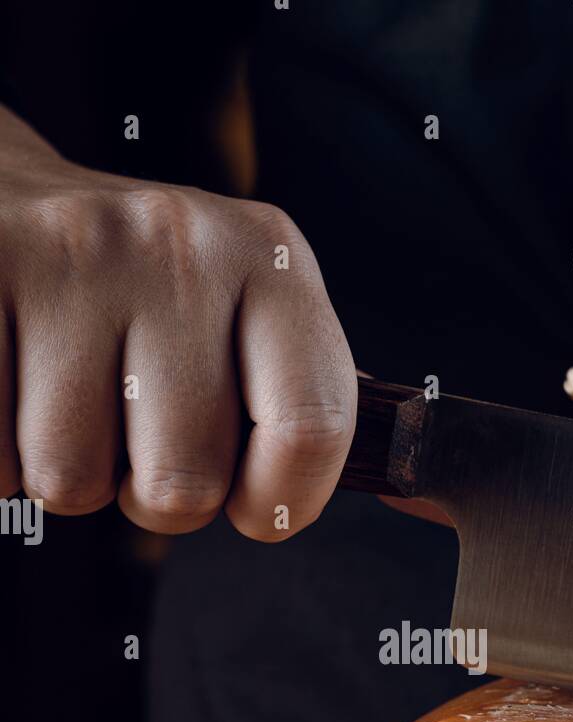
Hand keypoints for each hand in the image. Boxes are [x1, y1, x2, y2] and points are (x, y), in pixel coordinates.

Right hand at [0, 105, 356, 539]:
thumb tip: (372, 491)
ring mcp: (72, 256)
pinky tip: (17, 386)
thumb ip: (298, 403)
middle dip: (155, 495)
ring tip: (67, 397)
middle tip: (135, 432)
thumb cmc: (142, 294)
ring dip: (67, 472)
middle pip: (184, 486)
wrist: (10, 198)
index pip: (313, 429)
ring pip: (72, 483)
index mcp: (271, 261)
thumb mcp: (245, 317)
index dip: (282, 503)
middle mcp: (180, 246)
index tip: (254, 508)